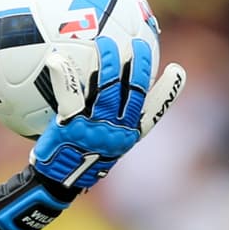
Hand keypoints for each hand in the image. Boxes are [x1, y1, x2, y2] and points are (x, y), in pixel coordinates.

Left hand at [31, 37, 181, 190]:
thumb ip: (106, 128)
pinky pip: (70, 94)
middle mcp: (114, 133)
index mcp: (125, 138)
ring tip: (107, 44)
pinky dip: (64, 74)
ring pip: (106, 88)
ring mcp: (94, 128)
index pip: (153, 114)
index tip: (176, 70)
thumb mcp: (96, 151)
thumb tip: (106, 100)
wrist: (52, 186)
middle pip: (134, 93)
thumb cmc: (72, 165)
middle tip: (140, 44)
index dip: (168, 92)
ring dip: (108, 62)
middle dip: (140, 66)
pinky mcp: (71, 126)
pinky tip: (55, 59)